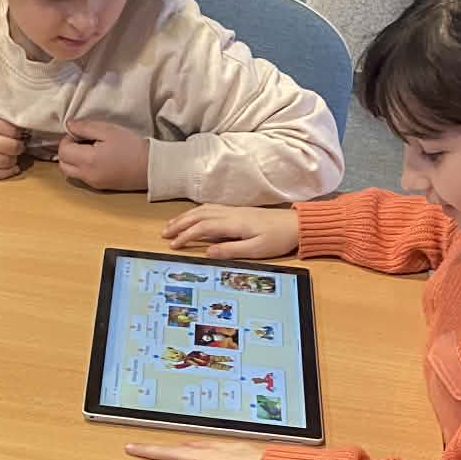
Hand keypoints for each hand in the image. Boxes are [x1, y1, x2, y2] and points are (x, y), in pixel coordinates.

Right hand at [0, 109, 24, 178]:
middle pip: (13, 147)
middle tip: (19, 144)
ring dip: (15, 159)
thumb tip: (7, 121)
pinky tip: (12, 169)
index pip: (13, 129)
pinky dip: (7, 173)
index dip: (19, 131)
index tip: (18, 131)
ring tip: (14, 155)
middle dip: (19, 146)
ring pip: (7, 162)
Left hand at [56, 120, 149, 191]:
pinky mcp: (99, 187)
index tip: (80, 133)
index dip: (67, 139)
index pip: (63, 150)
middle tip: (81, 141)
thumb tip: (69, 125)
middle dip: (66, 151)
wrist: (150, 167)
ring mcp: (92, 183)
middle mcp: (86, 175)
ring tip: (89, 149)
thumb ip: (85, 127)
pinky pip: (81, 177)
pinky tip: (97, 159)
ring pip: (70, 172)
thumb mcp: (109, 130)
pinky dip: (82, 167)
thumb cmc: (131, 146)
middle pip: (62, 164)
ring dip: (73, 160)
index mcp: (88, 160)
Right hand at [162, 204, 299, 256]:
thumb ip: (230, 250)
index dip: (185, 236)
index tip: (173, 245)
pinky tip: (194, 217)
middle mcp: (231, 213)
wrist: (296, 225)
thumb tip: (207, 251)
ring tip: (173, 225)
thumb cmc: (278, 239)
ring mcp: (234, 210)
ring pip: (204, 210)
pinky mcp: (238, 211)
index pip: (202, 227)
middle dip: (180, 224)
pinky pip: (211, 208)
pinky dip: (197, 212)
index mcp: (233, 223)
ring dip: (186, 217)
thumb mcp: (256, 250)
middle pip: (199, 215)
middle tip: (164, 234)